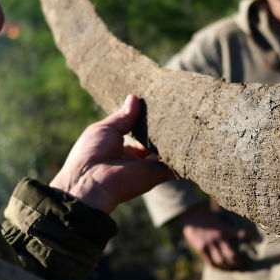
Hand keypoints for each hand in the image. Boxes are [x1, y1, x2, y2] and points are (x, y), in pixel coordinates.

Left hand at [50, 95, 173, 213]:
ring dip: (174, 140)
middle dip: (163, 128)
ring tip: (185, 119)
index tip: (158, 105)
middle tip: (175, 110)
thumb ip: (123, 116)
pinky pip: (174, 166)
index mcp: (121, 147)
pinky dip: (182, 155)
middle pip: (155, 141)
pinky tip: (188, 137)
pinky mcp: (157, 174)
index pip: (140, 132)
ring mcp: (147, 167)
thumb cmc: (91, 153)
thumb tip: (134, 97)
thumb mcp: (105, 128)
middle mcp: (136, 158)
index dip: (148, 120)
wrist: (91, 181)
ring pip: (166, 152)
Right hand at [179, 203, 260, 269]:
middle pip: (232, 254)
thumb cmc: (208, 215)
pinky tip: (220, 267)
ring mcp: (210, 244)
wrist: (192, 214)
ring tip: (232, 268)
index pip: (242, 233)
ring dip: (228, 267)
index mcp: (226, 228)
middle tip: (243, 265)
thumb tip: (237, 233)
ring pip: (221, 261)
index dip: (252, 237)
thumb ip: (228, 227)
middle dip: (239, 262)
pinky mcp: (202, 248)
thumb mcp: (221, 219)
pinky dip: (216, 266)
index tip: (260, 241)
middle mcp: (219, 237)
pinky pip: (210, 262)